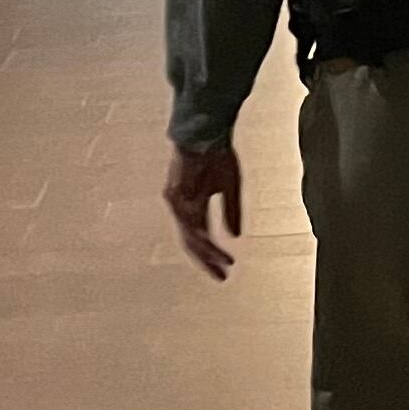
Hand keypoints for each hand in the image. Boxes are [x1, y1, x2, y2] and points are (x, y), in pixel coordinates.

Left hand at [163, 143, 242, 278]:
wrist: (207, 132)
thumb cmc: (217, 155)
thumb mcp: (229, 187)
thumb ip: (231, 211)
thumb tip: (235, 236)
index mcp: (194, 207)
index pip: (201, 238)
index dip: (212, 255)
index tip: (227, 271)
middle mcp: (182, 207)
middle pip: (192, 242)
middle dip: (207, 260)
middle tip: (222, 277)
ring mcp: (176, 202)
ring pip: (189, 235)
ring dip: (207, 250)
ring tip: (223, 261)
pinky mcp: (173, 194)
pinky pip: (186, 220)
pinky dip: (199, 233)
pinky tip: (211, 241)